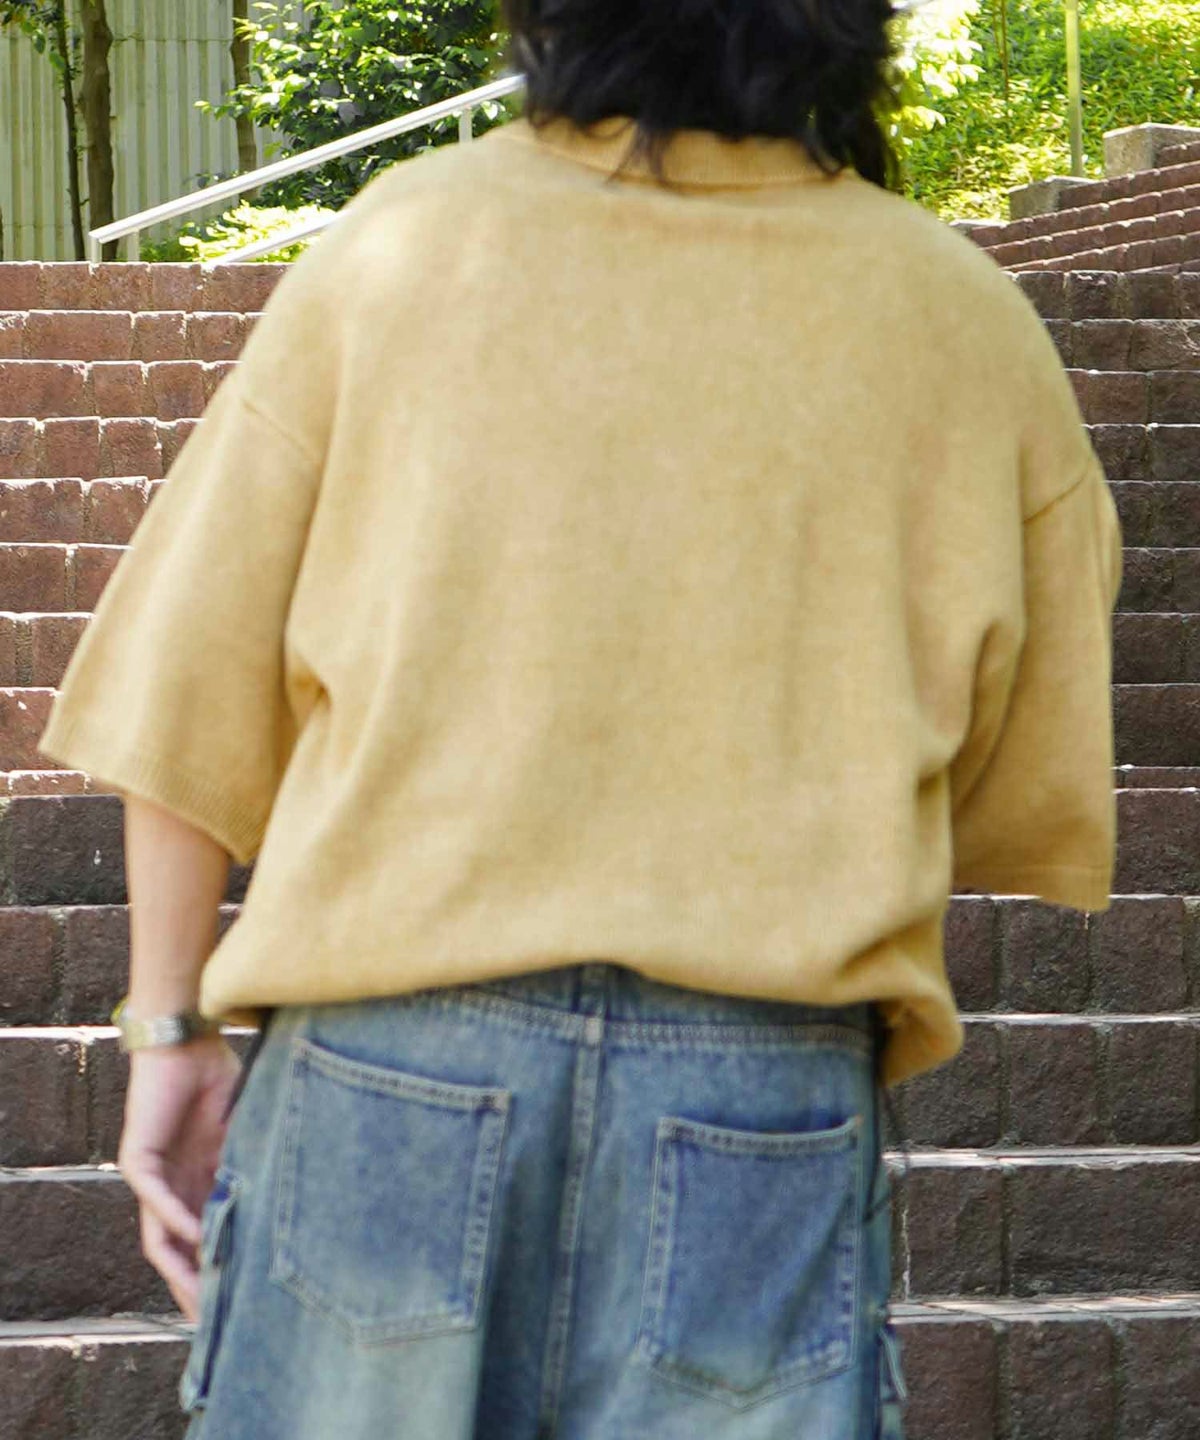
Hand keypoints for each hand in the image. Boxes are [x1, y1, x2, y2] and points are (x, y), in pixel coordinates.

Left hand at [116, 1032, 243, 1322]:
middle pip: (180, 1249)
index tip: (246, 1296)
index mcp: (199, 1180)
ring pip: (160, 1237)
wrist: (187, 1038)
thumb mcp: (246, 1130)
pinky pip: (155, 1198)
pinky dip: (176, 1217)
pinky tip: (196, 1233)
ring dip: (180, 1266)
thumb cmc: (219, 1075)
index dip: (223, 1265)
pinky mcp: (138, 1159)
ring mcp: (153, 1175)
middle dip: (197, 1284)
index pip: (208, 1236)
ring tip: (203, 1291)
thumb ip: (257, 1162)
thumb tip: (301, 1193)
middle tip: (218, 1319)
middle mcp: (173, 1186)